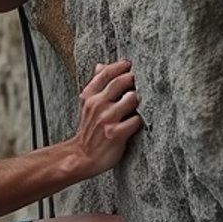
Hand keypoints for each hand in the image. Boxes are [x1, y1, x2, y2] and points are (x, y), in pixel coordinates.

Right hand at [73, 60, 142, 175]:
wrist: (82, 156)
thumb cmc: (89, 130)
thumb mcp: (87, 104)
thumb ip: (96, 85)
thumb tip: (101, 65)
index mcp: (89, 96)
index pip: (106, 73)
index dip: (121, 66)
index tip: (129, 65)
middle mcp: (97, 105)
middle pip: (122, 81)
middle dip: (134, 80)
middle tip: (139, 85)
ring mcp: (106, 119)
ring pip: (132, 98)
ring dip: (139, 101)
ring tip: (137, 106)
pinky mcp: (116, 134)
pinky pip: (137, 120)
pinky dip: (140, 120)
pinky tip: (137, 122)